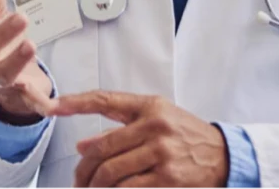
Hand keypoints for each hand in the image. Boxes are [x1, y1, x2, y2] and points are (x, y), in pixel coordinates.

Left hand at [48, 91, 228, 188]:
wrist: (225, 157)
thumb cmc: (186, 136)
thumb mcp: (157, 121)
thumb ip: (120, 129)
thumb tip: (83, 146)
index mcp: (149, 106)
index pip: (104, 100)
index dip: (75, 103)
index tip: (52, 107)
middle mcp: (154, 125)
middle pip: (102, 147)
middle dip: (83, 169)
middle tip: (76, 182)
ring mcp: (161, 152)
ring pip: (111, 171)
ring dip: (94, 186)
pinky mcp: (167, 178)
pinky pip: (128, 188)